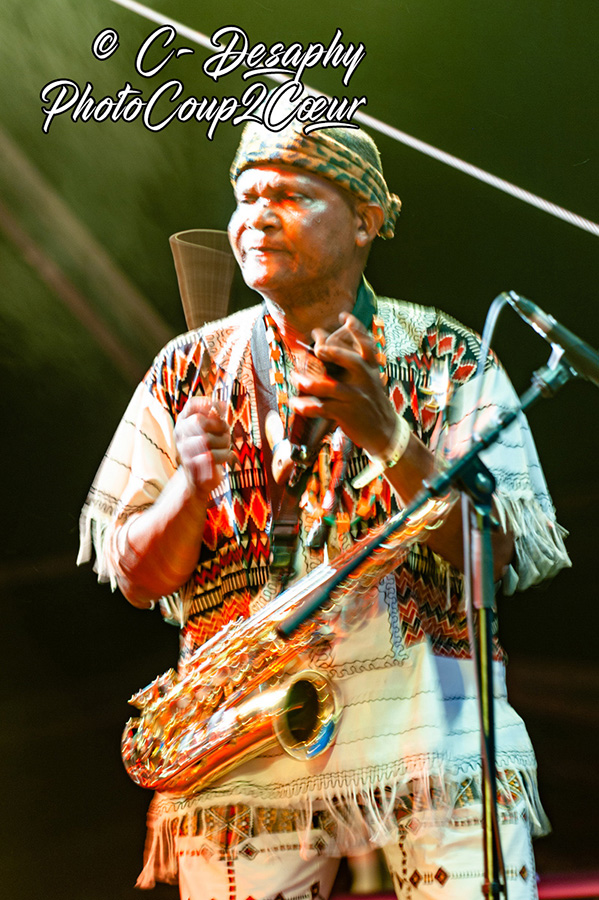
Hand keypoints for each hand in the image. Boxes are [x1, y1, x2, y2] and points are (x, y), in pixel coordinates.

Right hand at [174, 398, 231, 497]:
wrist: (199, 481)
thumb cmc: (209, 450)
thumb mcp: (213, 430)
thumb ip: (215, 417)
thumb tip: (222, 404)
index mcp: (184, 421)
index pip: (191, 404)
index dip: (208, 403)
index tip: (221, 408)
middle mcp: (180, 434)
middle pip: (198, 421)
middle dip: (219, 426)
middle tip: (226, 433)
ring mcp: (183, 450)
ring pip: (206, 440)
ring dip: (224, 443)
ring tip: (226, 447)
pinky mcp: (191, 466)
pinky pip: (211, 456)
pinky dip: (225, 456)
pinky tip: (228, 456)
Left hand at [290, 313, 398, 455]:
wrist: (385, 433)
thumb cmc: (371, 404)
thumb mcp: (371, 382)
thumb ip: (357, 367)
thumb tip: (333, 350)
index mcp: (370, 370)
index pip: (367, 346)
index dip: (357, 329)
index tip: (345, 316)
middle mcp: (365, 381)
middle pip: (352, 362)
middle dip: (335, 353)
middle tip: (319, 348)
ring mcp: (356, 398)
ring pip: (332, 388)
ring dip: (311, 382)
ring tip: (296, 379)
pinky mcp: (347, 414)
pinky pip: (323, 408)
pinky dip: (308, 406)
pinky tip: (296, 404)